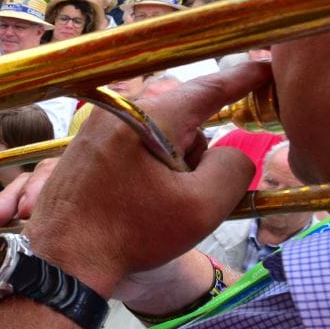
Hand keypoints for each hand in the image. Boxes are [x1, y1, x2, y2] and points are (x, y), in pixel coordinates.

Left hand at [0, 64, 265, 293]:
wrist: (63, 260)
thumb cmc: (130, 235)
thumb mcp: (201, 207)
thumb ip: (234, 167)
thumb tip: (233, 151)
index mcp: (145, 117)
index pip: (205, 88)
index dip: (242, 79)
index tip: (266, 68)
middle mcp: (117, 111)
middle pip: (183, 115)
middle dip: (197, 149)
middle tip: (186, 190)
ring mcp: (96, 128)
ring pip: (159, 133)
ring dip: (172, 163)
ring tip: (154, 203)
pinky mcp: (86, 148)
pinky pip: (135, 145)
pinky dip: (150, 169)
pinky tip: (138, 202)